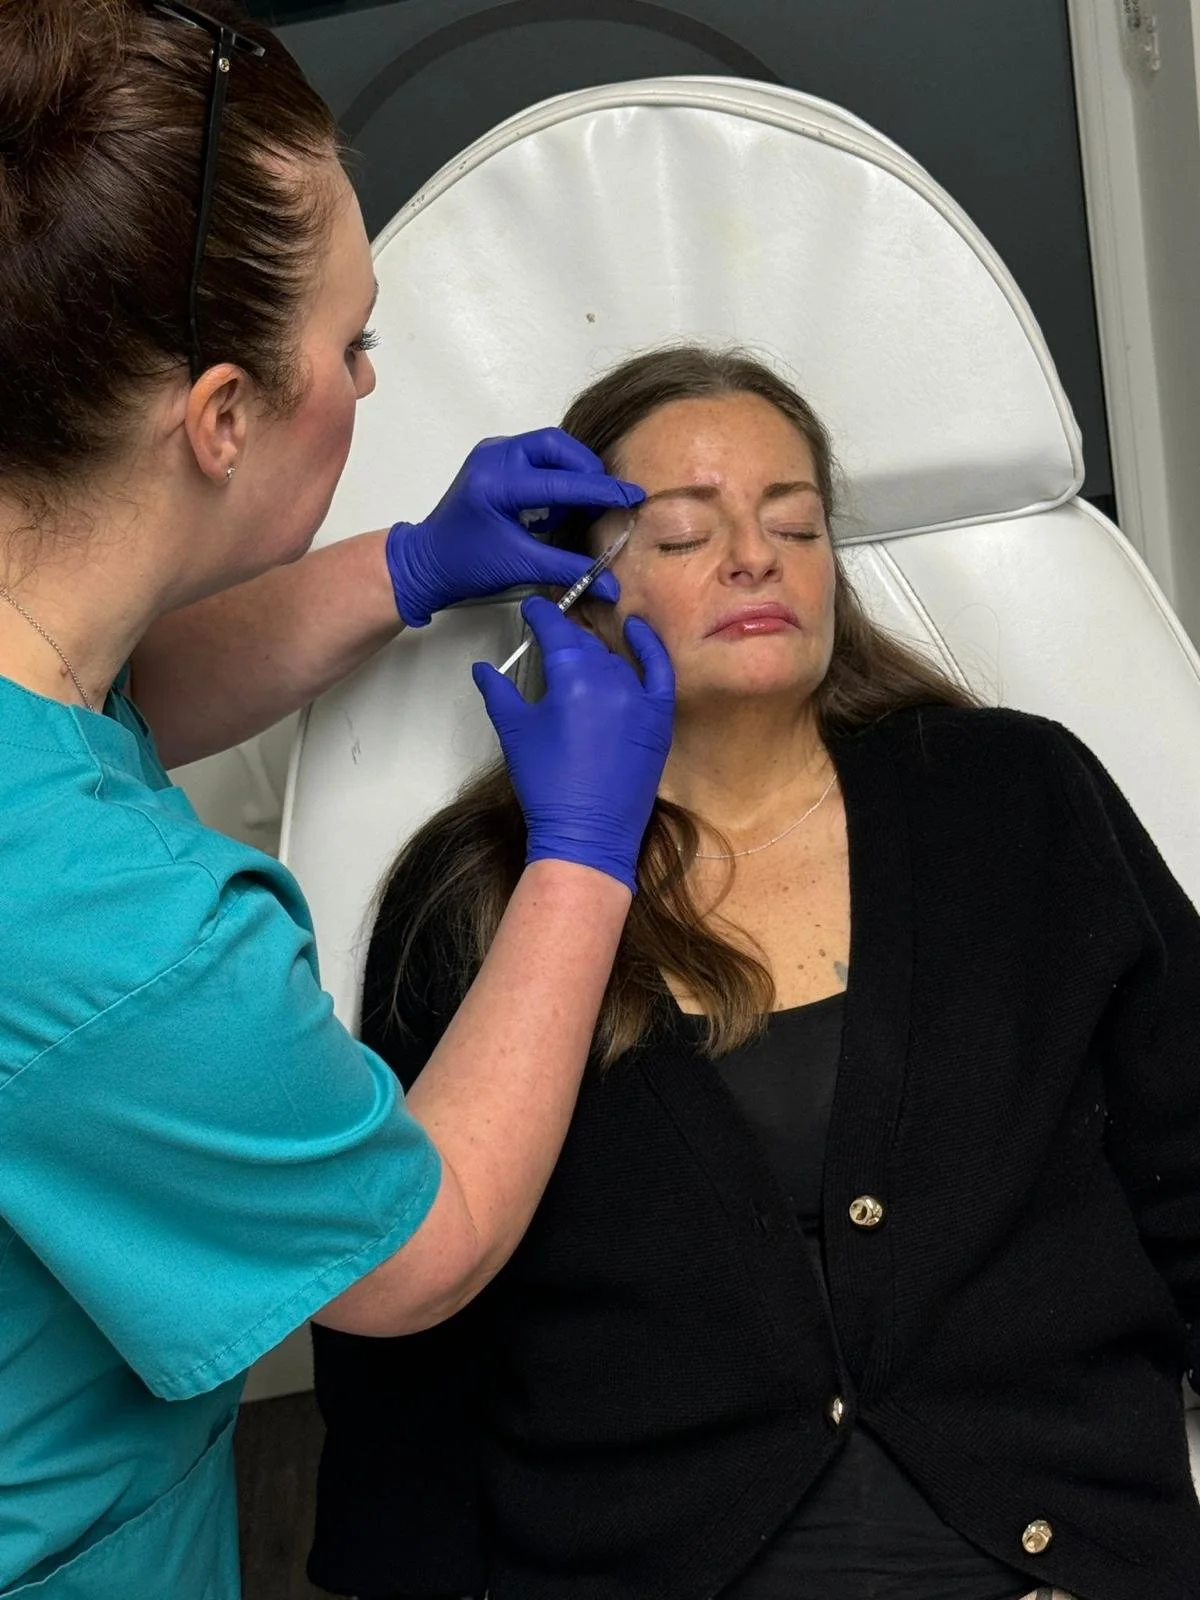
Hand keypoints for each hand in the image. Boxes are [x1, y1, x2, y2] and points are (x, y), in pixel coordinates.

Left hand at [386, 430, 642, 626]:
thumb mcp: (520, 566)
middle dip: (587, 471)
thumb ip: (568, 569)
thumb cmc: (464, 564)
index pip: (561, 481)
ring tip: (583, 505)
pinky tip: (558, 504)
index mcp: (497, 483)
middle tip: (607, 499)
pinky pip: (537, 455)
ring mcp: (493, 454)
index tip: (632, 496)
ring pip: (549, 446)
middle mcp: (494, 458)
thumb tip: (610, 584)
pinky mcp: (496, 460)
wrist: (426, 562)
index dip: (601, 490)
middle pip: (557, 446)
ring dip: (573, 471)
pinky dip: (557, 474)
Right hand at [471, 598, 674, 893]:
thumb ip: (499, 692)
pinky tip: (638, 630)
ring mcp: (639, 698)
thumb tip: (483, 668)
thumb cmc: (546, 784)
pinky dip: (649, 648)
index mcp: (572, 678)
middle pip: (584, 645)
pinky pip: (659, 671)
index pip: (556, 630)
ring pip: (615, 660)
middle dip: (565, 637)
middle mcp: (610, 680)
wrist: (587, 833)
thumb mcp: (515, 733)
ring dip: (595, 653)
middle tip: (550, 636)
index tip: (532, 608)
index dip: (542, 615)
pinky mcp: (659, 718)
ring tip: (579, 653)